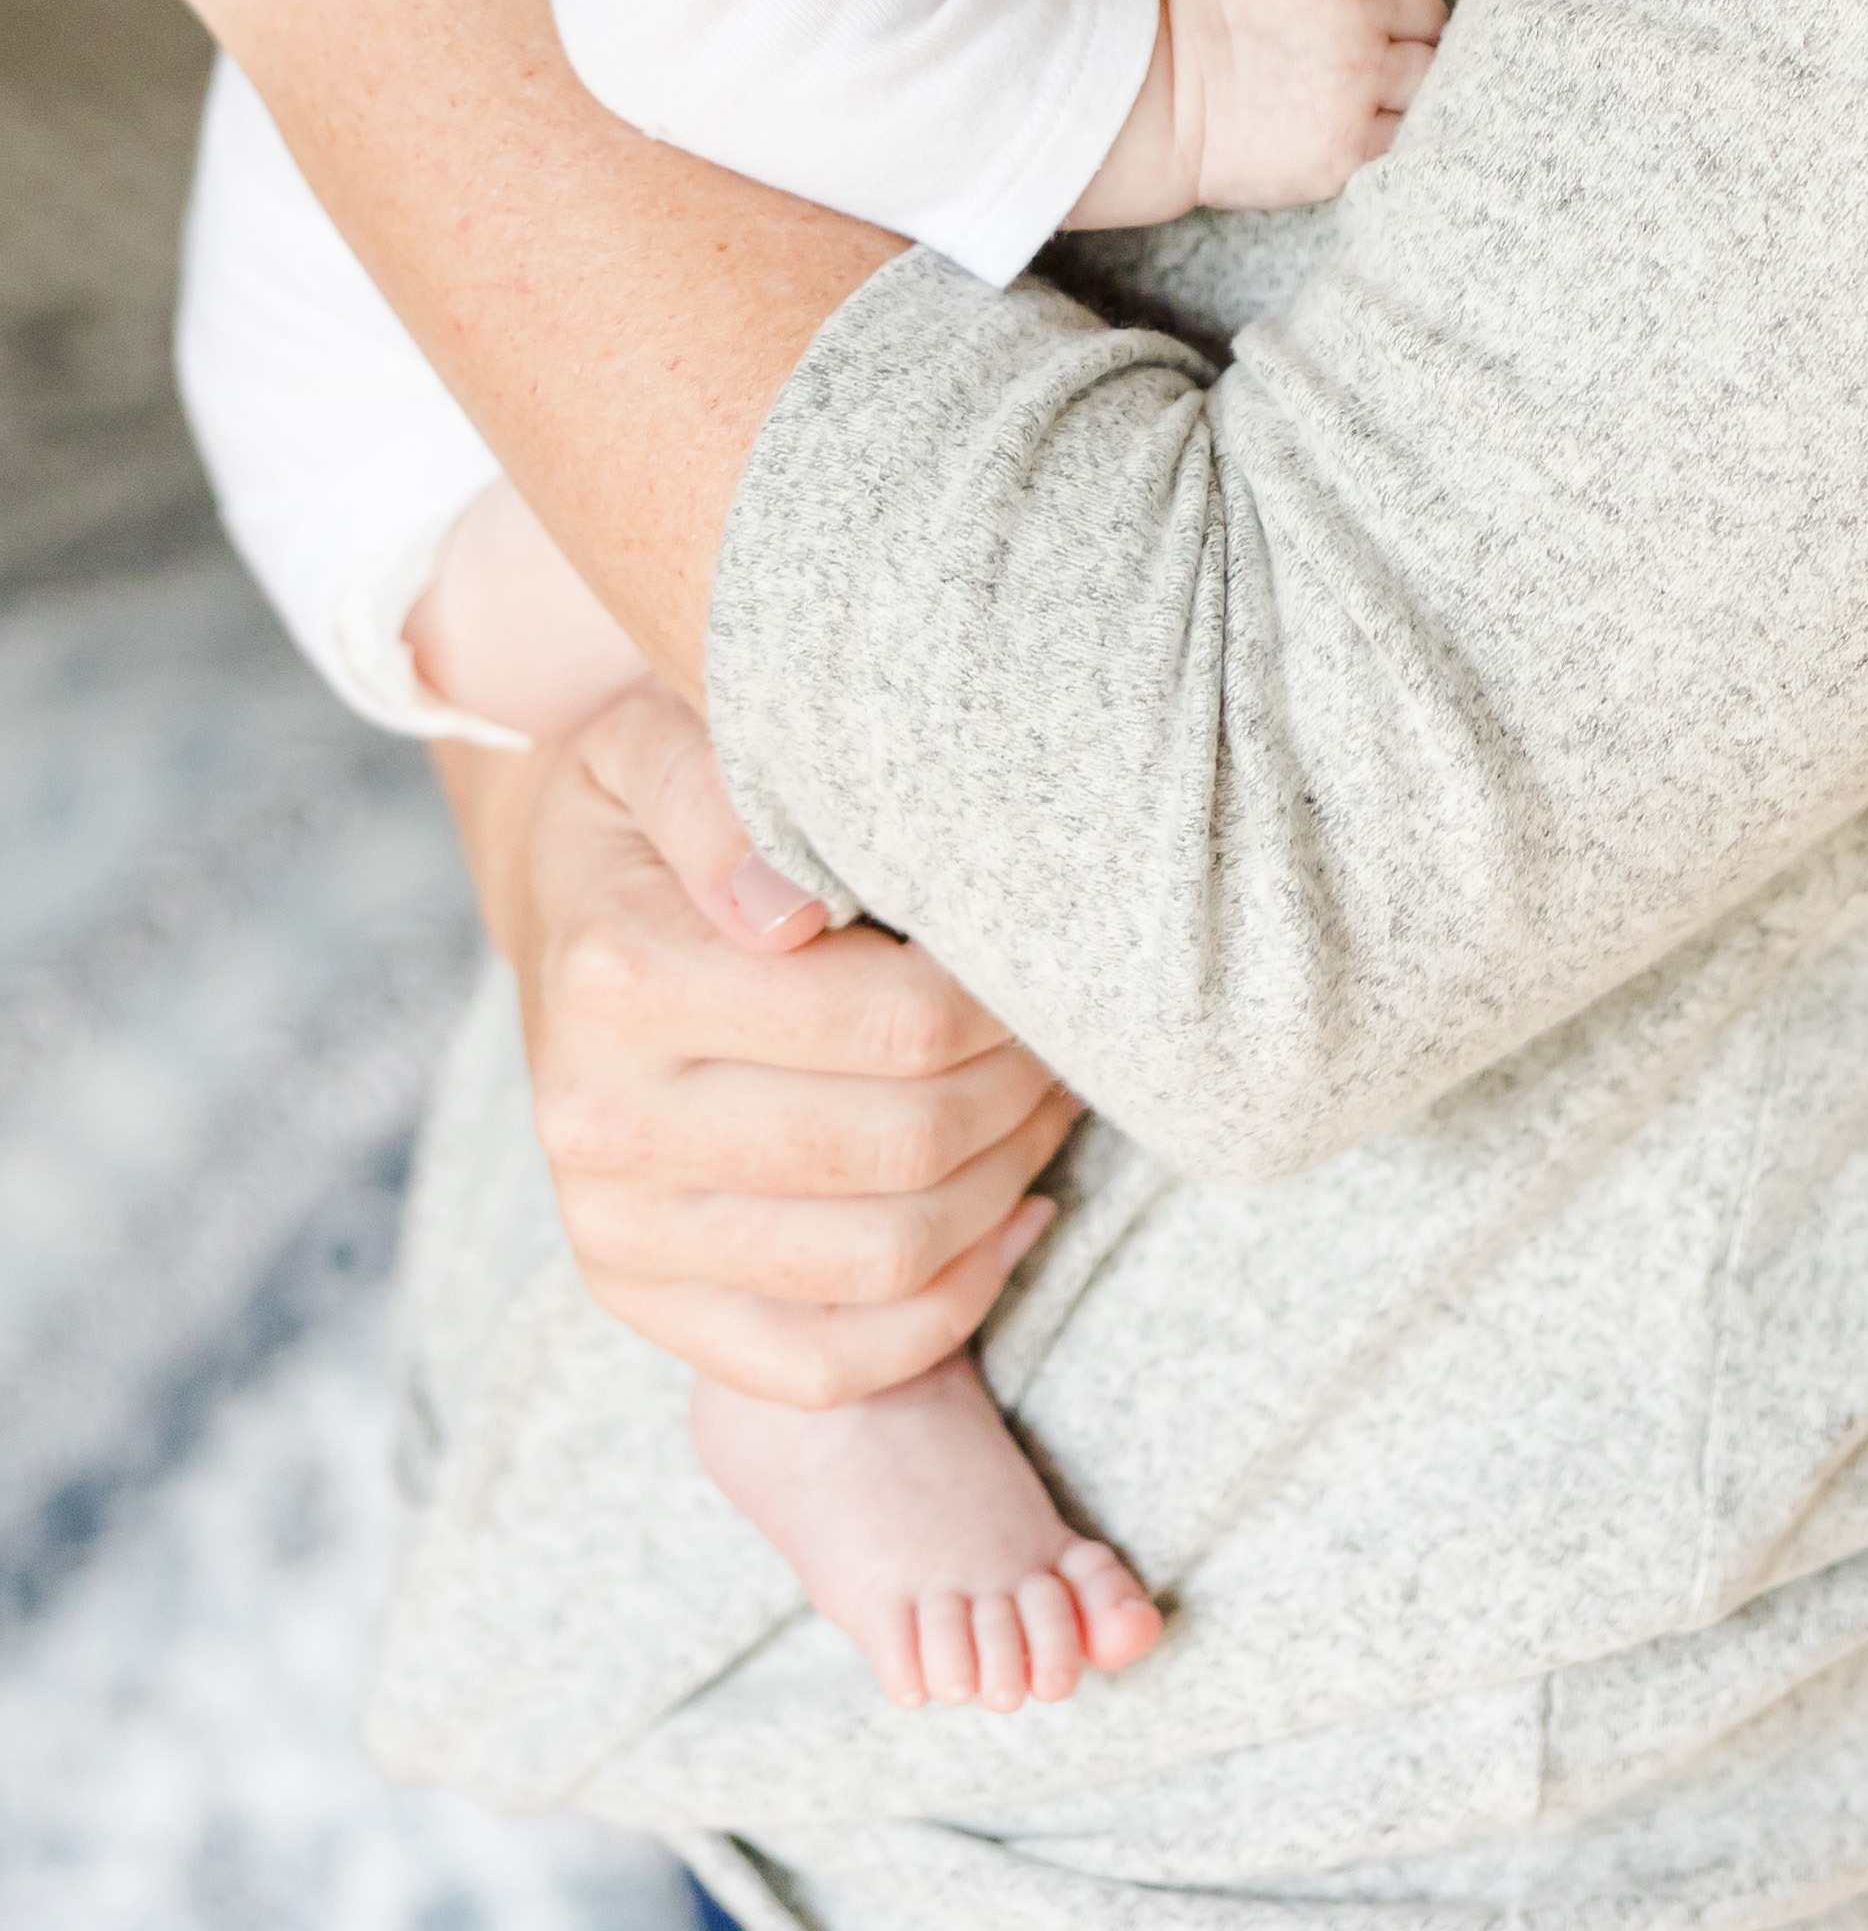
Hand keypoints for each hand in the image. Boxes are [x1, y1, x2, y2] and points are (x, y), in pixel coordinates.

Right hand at [448, 680, 1082, 1410]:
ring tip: (1046, 1107)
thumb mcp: (664, 743)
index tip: (1052, 958)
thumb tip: (787, 909)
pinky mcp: (638, 1302)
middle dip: (1025, 1093)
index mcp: (619, 978)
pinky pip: (819, 1362)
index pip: (897, 1025)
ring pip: (879, 1264)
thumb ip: (725, 796)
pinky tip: (1009, 1222)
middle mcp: (601, 1125)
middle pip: (902, 1149)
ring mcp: (614, 1233)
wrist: (558, 900)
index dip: (1011, 1002)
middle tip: (1071, 1032)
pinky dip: (943, 1315)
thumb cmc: (646, 810)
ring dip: (1004, 1191)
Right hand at [1157, 0, 1445, 212]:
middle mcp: (1357, 10)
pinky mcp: (1350, 143)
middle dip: (1398, 29)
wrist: (1158, 101)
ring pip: (1426, 74)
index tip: (1345, 3)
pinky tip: (1343, 122)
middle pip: (1428, 16)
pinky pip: (1405, 132)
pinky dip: (1382, 130)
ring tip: (1350, 87)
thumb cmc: (1209, 11)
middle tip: (1352, 48)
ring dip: (1398, 81)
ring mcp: (1359, 80)